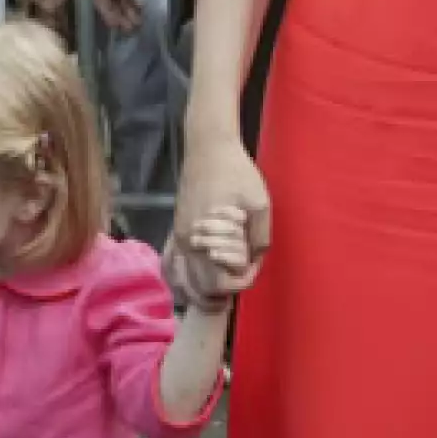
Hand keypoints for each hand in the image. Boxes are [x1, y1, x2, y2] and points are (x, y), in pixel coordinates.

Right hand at [176, 133, 269, 298]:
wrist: (208, 148)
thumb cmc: (236, 174)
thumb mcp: (259, 204)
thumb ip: (260, 237)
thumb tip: (254, 261)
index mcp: (206, 239)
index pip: (220, 283)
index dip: (241, 282)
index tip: (253, 267)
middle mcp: (187, 244)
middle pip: (201, 288)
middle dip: (225, 288)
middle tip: (243, 272)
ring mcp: (179, 237)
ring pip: (186, 280)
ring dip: (206, 287)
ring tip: (226, 279)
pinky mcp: (176, 230)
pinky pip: (176, 264)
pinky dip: (189, 276)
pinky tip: (203, 274)